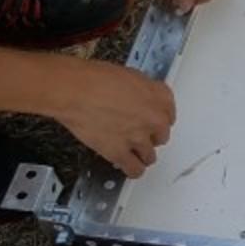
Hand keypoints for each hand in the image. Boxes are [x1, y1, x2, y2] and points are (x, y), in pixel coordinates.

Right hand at [44, 57, 175, 176]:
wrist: (74, 91)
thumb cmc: (93, 79)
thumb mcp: (128, 75)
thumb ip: (141, 91)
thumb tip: (140, 99)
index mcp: (159, 96)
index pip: (170, 113)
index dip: (158, 119)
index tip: (153, 122)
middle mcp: (154, 118)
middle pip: (162, 136)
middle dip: (150, 136)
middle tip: (138, 134)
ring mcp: (139, 137)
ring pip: (150, 155)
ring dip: (142, 154)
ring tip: (133, 152)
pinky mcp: (121, 153)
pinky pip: (135, 169)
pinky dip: (133, 170)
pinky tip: (129, 167)